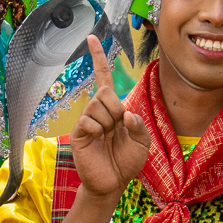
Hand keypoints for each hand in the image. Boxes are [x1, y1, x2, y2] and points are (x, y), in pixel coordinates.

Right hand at [66, 36, 149, 200]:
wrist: (112, 184)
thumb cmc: (127, 162)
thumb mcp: (143, 142)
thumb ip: (139, 124)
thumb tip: (125, 113)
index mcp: (113, 108)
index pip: (103, 78)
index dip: (98, 58)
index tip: (92, 38)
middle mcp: (98, 110)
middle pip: (104, 90)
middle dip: (116, 108)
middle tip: (118, 128)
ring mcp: (87, 121)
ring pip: (97, 104)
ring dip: (108, 121)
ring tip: (108, 137)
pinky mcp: (79, 133)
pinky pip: (88, 120)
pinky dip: (98, 130)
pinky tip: (98, 141)